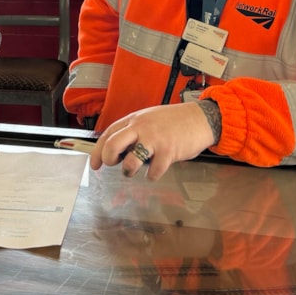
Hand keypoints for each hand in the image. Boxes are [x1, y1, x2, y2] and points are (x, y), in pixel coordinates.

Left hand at [91, 103, 214, 180]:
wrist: (200, 118)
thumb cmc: (174, 121)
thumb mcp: (148, 118)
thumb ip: (133, 130)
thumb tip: (118, 150)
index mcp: (134, 119)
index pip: (107, 135)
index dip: (97, 152)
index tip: (95, 164)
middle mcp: (141, 128)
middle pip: (112, 146)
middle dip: (109, 160)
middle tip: (114, 165)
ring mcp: (154, 140)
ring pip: (130, 163)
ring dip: (130, 171)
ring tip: (136, 169)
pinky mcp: (168, 152)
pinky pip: (153, 172)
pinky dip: (152, 175)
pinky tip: (157, 169)